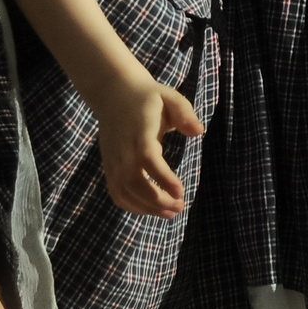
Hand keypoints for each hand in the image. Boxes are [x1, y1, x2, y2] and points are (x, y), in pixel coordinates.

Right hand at [91, 76, 198, 216]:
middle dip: (157, 200)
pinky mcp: (108, 168)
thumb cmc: (149, 98)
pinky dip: (133, 207)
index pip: (148, 158)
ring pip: (125, 192)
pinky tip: (153, 209)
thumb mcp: (170, 97)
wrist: (114, 96)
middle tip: (181, 206)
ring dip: (147, 208)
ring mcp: (113, 161)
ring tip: (171, 212)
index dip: (163, 178)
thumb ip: (184, 113)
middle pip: (134, 182)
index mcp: (139, 132)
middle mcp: (122, 150)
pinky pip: (117, 194)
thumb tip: (198, 131)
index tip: (181, 192)